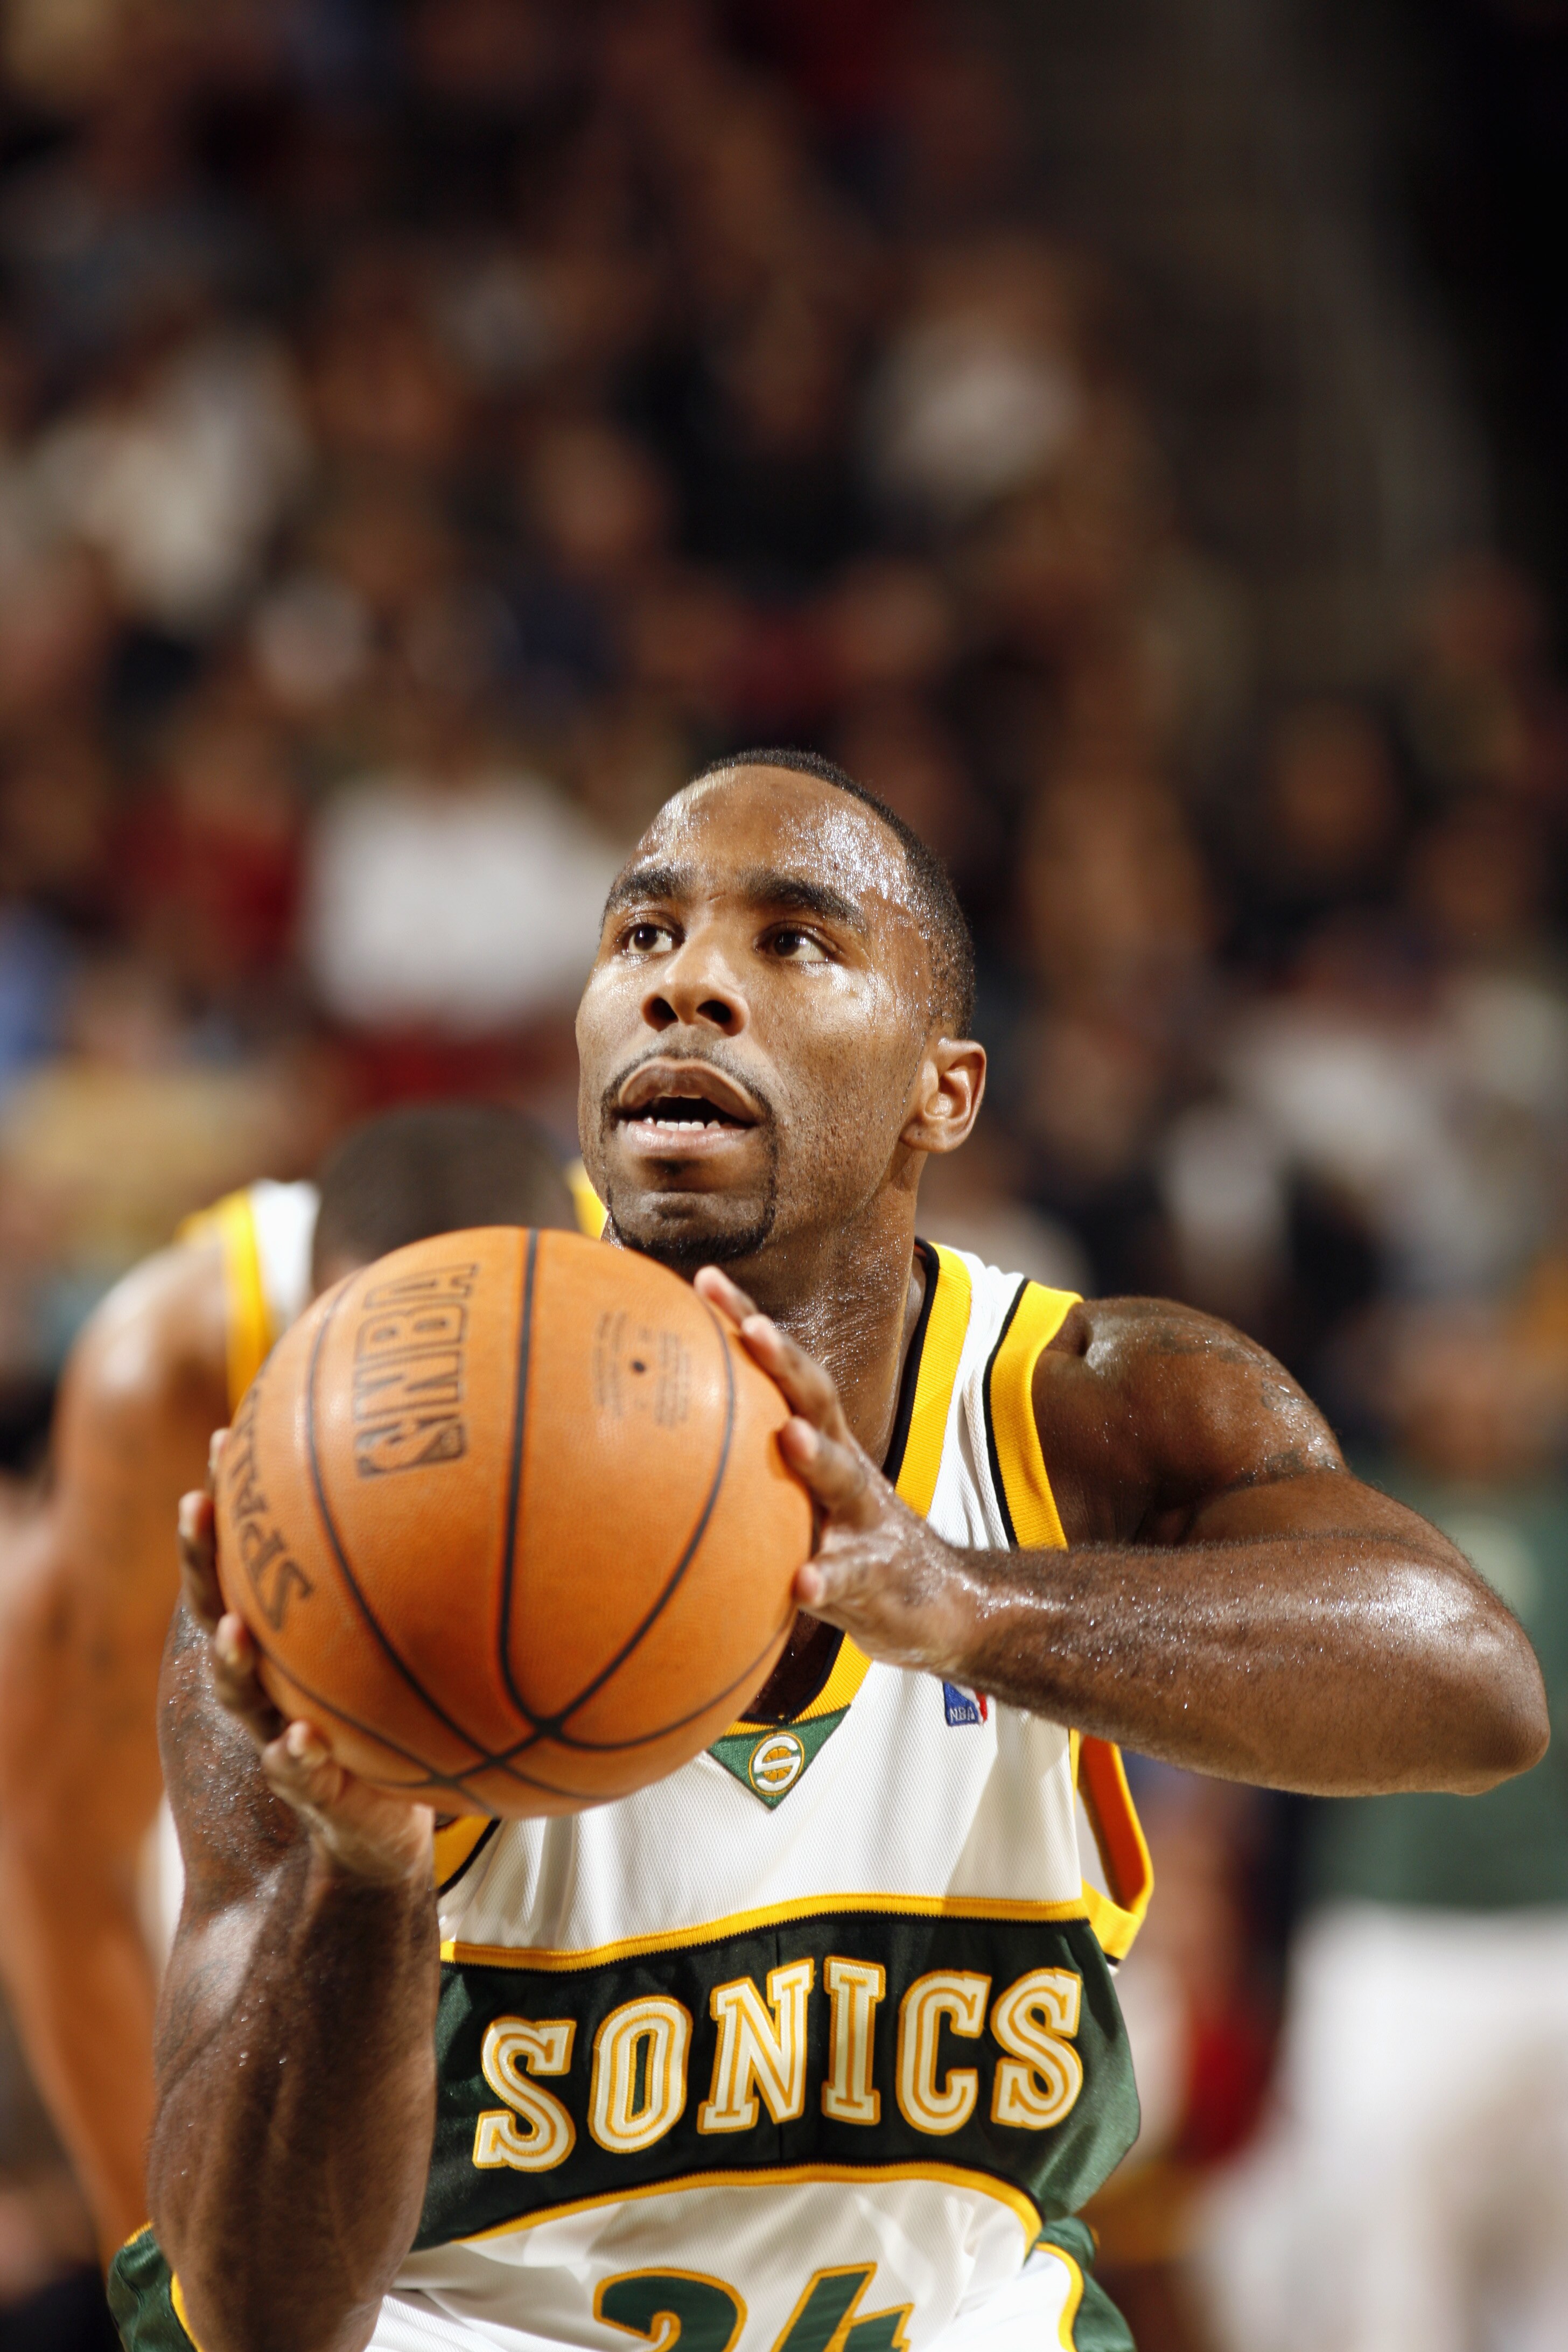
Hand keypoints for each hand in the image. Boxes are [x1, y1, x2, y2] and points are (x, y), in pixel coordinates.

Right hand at [178, 1434, 433, 1887]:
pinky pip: (297, 1774)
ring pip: (239, 1692)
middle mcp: (272, 1679)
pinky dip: (296, 1759)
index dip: (234, 1505)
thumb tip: (497, 1485)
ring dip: (231, 1660)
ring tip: (232, 1630)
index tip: (227, 1438)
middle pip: (216, 1607)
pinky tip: (301, 1742)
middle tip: (197, 1506)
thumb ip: (434, 1588)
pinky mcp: (314, 1793)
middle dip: (202, 1559)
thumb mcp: (423, 1652)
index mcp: (290, 1640)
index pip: (246, 1561)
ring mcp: (281, 1732)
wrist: (389, 1831)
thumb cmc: (407, 1722)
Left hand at [694, 1268, 973, 1676]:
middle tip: (753, 1329)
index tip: (705, 1279)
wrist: (938, 1601)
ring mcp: (864, 1517)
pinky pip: (849, 1575)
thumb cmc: (839, 1541)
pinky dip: (827, 1577)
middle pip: (816, 1398)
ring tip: (790, 1436)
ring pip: (841, 1476)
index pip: (782, 1368)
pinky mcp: (878, 1575)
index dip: (749, 1320)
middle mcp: (844, 1463)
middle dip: (785, 1359)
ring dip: (816, 1454)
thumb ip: (736, 1473)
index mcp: (818, 1438)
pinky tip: (804, 1582)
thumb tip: (637, 1456)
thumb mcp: (791, 1499)